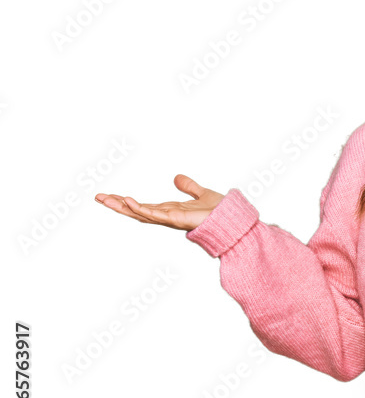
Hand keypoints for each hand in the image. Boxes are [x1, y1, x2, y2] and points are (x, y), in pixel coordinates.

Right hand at [94, 174, 224, 231]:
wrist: (234, 220)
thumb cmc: (221, 213)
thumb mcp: (201, 194)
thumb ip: (189, 187)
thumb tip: (176, 178)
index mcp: (170, 211)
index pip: (143, 206)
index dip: (127, 201)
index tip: (110, 195)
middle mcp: (167, 217)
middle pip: (136, 211)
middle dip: (117, 205)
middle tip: (98, 197)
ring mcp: (170, 219)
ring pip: (140, 213)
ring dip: (122, 206)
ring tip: (105, 199)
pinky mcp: (177, 220)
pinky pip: (155, 215)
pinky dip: (140, 208)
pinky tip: (128, 201)